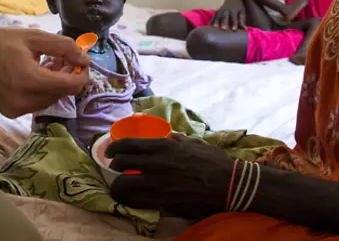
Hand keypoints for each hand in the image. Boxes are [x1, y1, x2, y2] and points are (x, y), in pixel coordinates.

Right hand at [0, 28, 89, 117]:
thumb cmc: (0, 41)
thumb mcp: (35, 37)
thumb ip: (64, 47)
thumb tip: (85, 61)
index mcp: (31, 81)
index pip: (70, 85)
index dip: (81, 74)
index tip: (81, 62)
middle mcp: (25, 101)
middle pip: (62, 94)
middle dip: (67, 77)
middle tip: (62, 59)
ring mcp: (16, 110)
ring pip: (50, 100)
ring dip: (55, 84)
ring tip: (47, 65)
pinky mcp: (11, 112)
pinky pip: (36, 103)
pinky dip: (41, 91)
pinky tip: (34, 75)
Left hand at [107, 136, 234, 218]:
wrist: (228, 184)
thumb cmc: (213, 161)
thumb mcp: (193, 142)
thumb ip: (176, 139)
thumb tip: (167, 136)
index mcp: (162, 146)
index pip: (128, 144)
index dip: (114, 148)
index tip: (110, 151)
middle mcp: (155, 163)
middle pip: (121, 163)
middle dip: (114, 165)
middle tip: (115, 168)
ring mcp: (156, 183)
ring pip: (123, 185)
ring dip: (117, 185)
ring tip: (119, 186)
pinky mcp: (161, 201)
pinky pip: (135, 201)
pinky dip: (129, 200)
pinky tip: (130, 199)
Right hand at [211, 0, 245, 30]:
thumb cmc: (239, 6)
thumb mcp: (242, 12)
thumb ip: (242, 20)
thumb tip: (245, 29)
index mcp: (234, 10)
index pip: (234, 17)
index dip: (234, 23)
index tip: (234, 29)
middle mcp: (226, 10)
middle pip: (225, 16)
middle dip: (224, 22)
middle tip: (223, 28)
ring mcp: (221, 10)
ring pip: (218, 16)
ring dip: (216, 22)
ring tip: (214, 28)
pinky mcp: (217, 11)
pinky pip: (213, 17)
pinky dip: (211, 21)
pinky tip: (209, 27)